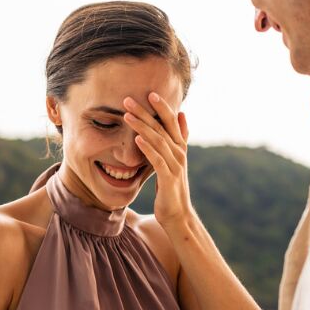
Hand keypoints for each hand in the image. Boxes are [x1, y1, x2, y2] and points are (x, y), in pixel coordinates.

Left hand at [122, 92, 191, 228]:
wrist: (178, 216)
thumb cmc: (172, 188)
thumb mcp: (175, 161)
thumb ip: (178, 138)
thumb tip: (182, 115)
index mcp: (179, 148)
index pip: (171, 122)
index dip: (162, 107)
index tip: (150, 93)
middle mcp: (179, 154)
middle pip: (161, 128)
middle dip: (145, 112)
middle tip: (128, 99)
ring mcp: (175, 166)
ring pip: (157, 141)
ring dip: (142, 127)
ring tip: (127, 115)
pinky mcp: (168, 178)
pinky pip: (157, 160)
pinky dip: (147, 148)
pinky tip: (136, 139)